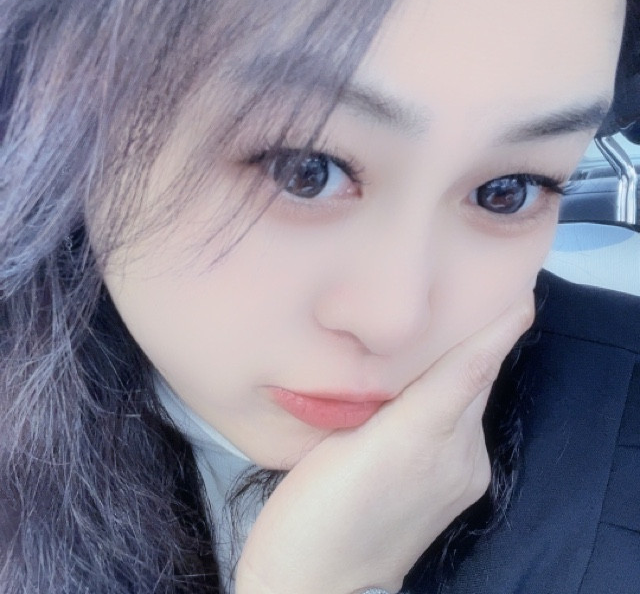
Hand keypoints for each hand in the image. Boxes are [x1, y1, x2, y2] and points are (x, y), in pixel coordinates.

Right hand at [236, 293, 534, 593]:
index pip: (473, 367)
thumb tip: (429, 356)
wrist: (316, 585)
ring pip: (465, 401)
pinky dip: (450, 397)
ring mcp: (461, 474)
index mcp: (428, 438)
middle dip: (475, 337)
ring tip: (440, 326)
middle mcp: (460, 455)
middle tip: (462, 292)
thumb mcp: (343, 443)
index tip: (516, 290)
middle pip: (471, 380)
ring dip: (460, 365)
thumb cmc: (314, 511)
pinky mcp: (455, 487)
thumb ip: (390, 397)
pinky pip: (458, 424)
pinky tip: (426, 382)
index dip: (496, 327)